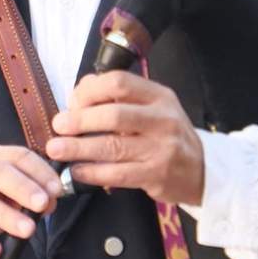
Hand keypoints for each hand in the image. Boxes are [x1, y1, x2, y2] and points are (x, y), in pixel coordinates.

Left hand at [46, 71, 204, 205]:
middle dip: (80, 120)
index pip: (119, 83)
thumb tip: (79, 93)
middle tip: (59, 125)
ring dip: (79, 148)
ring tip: (56, 148)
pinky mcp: (156, 175)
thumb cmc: (167, 135)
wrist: (201, 169)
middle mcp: (163, 119)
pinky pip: (117, 173)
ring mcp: (161, 149)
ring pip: (113, 146)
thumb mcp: (153, 108)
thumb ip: (120, 98)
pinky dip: (92, 172)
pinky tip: (77, 170)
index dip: (90, 91)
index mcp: (159, 96)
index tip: (72, 102)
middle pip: (114, 115)